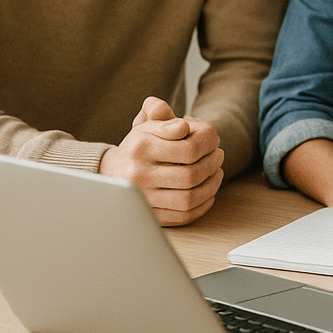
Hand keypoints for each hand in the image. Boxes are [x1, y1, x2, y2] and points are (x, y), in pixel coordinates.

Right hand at [100, 96, 224, 225]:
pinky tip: (208, 191)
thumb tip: (182, 126)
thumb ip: (162, 116)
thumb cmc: (139, 146)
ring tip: (216, 172)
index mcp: (141, 148)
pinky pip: (184, 216)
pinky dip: (203, 204)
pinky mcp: (150, 216)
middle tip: (218, 156)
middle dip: (212, 164)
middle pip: (191, 175)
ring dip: (211, 185)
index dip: (210, 143)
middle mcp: (138, 175)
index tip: (215, 140)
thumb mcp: (148, 125)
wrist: (113, 172)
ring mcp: (143, 198)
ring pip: (189, 198)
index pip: (189, 149)